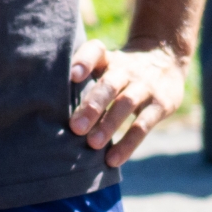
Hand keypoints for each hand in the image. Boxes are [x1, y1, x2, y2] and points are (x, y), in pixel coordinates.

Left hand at [69, 39, 188, 165]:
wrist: (166, 57)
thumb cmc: (121, 69)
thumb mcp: (106, 64)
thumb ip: (82, 81)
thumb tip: (46, 112)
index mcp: (109, 59)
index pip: (96, 51)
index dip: (84, 61)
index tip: (73, 75)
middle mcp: (127, 69)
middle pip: (109, 83)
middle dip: (93, 105)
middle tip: (75, 127)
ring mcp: (146, 86)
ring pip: (127, 103)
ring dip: (109, 124)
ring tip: (93, 144)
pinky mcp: (162, 104)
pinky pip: (144, 125)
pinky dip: (128, 143)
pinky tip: (112, 160)